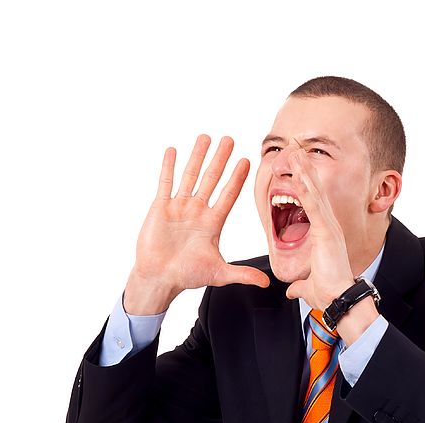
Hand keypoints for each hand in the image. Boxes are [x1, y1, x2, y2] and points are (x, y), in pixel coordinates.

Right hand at [124, 135, 269, 313]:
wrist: (159, 278)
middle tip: (229, 139)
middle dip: (220, 160)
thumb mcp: (218, 273)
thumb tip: (266, 283)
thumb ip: (242, 274)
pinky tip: (173, 151)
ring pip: (190, 176)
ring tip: (206, 137)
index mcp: (213, 223)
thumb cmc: (187, 275)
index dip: (237, 178)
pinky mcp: (161, 208)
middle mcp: (198, 211)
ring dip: (197, 157)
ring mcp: (179, 207)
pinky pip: (165, 183)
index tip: (246, 161)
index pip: (228, 195)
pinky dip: (169, 167)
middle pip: (211, 179)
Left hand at [283, 148, 355, 309]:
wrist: (339, 300)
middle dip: (305, 169)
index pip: (312, 204)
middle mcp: (329, 226)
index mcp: (324, 234)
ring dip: (304, 171)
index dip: (304, 185)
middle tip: (296, 148)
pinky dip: (304, 189)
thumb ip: (299, 287)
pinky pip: (312, 206)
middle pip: (315, 191)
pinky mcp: (325, 231)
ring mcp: (328, 227)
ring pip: (314, 193)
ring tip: (295, 151)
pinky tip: (296, 175)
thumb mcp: (307, 288)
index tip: (296, 169)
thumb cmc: (328, 294)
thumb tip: (292, 292)